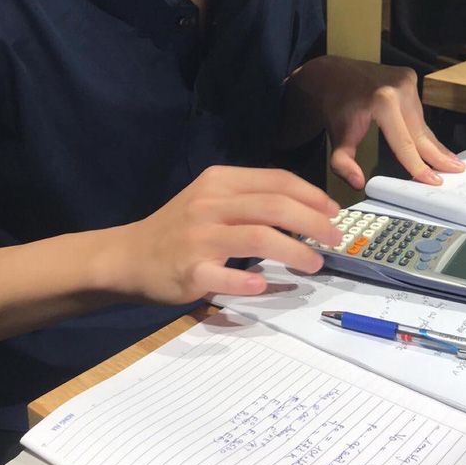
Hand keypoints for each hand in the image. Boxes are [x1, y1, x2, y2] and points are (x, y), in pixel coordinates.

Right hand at [102, 166, 341, 303]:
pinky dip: (248, 280)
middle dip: (313, 222)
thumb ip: (250, 199)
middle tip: (334, 239)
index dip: (311, 195)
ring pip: (258, 237)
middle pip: (273, 206)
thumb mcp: (211, 199)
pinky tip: (265, 284)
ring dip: (294, 251)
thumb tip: (306, 209)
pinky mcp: (190, 271)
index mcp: (219, 182)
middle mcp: (210, 205)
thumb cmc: (180, 228)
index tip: (334, 212)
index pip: (275, 180)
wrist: (130, 256)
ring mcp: (199, 238)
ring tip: (314, 264)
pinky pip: (224, 276)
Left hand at [289, 56, 465, 189]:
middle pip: (420, 132)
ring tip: (449, 162)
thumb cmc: (335, 107)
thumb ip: (343, 164)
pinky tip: (434, 144)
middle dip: (437, 156)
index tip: (433, 182)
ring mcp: (406, 79)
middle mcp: (399, 88)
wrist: (331, 73)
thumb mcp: (336, 137)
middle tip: (457, 172)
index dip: (419, 166)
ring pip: (420, 121)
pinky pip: (417, 110)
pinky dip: (421, 128)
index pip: (404, 143)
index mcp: (382, 102)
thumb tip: (359, 184)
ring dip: (431, 143)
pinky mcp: (409, 76)